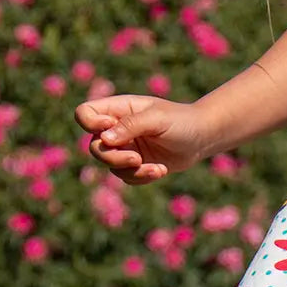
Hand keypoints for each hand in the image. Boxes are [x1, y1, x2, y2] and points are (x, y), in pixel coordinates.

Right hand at [73, 93, 210, 185]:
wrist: (202, 137)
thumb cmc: (182, 121)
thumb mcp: (157, 119)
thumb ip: (131, 126)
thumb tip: (103, 139)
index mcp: (118, 109)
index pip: (84, 113)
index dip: (90, 124)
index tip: (111, 127)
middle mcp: (116, 128)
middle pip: (93, 146)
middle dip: (112, 157)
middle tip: (136, 158)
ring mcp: (125, 147)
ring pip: (108, 165)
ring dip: (131, 171)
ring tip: (157, 169)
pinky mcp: (135, 164)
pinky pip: (125, 176)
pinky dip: (141, 177)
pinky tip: (161, 171)